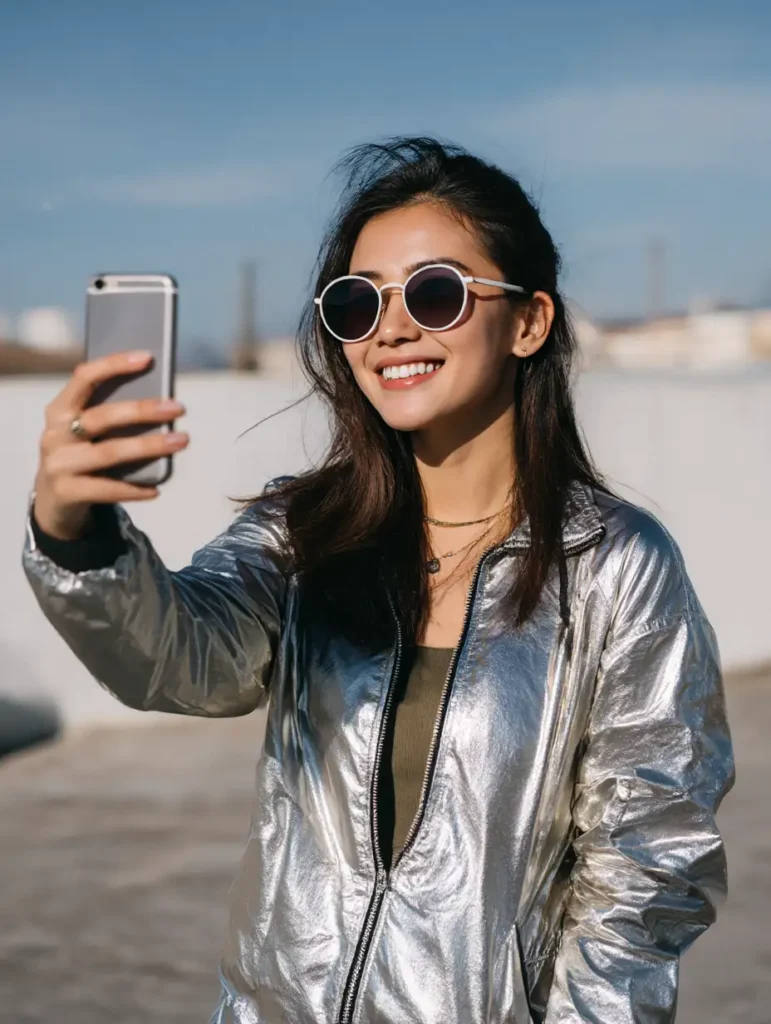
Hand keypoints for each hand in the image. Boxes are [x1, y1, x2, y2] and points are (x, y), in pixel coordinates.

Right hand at [33, 350, 188, 540]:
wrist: (52, 500)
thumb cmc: (81, 455)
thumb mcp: (86, 431)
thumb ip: (110, 415)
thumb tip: (160, 402)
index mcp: (60, 410)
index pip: (84, 378)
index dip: (114, 365)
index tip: (147, 358)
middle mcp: (55, 434)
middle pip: (102, 417)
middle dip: (143, 410)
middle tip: (178, 408)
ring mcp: (58, 465)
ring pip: (109, 453)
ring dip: (149, 447)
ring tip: (180, 441)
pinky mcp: (65, 492)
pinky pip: (107, 489)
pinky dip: (134, 489)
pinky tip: (156, 489)